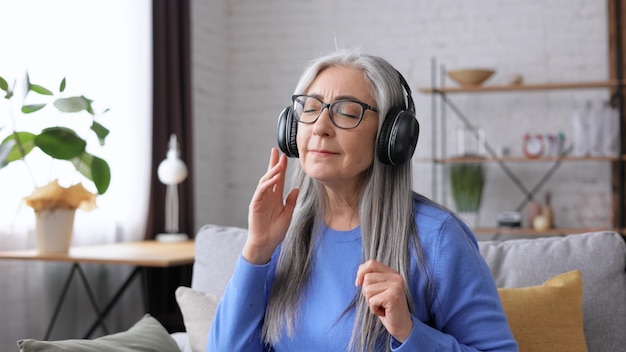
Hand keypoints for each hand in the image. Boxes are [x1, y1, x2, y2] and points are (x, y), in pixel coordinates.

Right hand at [243, 148, 298, 263]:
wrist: (266, 243)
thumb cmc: (276, 231)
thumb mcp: (288, 214)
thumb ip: (291, 201)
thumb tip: (296, 188)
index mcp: (275, 197)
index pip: (278, 179)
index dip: (281, 168)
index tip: (284, 156)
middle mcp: (268, 196)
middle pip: (270, 176)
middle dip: (273, 163)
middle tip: (276, 151)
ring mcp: (260, 199)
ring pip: (265, 181)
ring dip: (272, 171)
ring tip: (279, 163)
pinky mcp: (255, 204)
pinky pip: (261, 191)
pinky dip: (267, 184)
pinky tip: (274, 178)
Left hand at [355, 259, 412, 341]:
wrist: (401, 325)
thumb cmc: (387, 308)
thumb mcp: (378, 290)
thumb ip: (371, 279)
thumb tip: (359, 278)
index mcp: (392, 273)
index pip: (371, 263)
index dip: (361, 272)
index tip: (358, 284)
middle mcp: (396, 277)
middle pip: (367, 278)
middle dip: (367, 292)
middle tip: (378, 301)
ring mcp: (396, 286)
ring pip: (367, 289)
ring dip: (370, 301)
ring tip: (381, 305)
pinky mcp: (393, 296)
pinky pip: (371, 300)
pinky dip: (374, 309)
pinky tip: (383, 311)